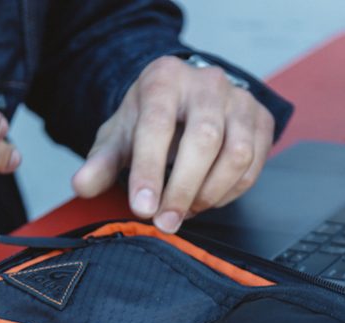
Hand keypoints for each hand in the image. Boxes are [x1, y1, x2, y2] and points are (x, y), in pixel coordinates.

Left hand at [72, 56, 273, 232]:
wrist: (184, 98)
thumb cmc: (149, 119)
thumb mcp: (119, 136)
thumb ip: (101, 162)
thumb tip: (82, 185)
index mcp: (164, 79)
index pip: (158, 125)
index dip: (150, 170)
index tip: (143, 208)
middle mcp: (207, 83)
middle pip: (205, 139)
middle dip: (183, 189)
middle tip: (165, 222)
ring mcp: (240, 99)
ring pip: (237, 153)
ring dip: (210, 193)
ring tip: (185, 211)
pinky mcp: (262, 119)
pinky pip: (255, 164)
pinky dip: (231, 191)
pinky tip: (206, 199)